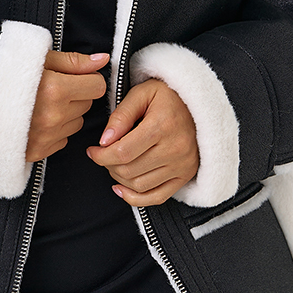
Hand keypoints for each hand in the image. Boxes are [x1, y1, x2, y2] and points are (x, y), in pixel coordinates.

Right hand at [25, 51, 108, 161]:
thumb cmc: (5, 75)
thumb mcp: (39, 59)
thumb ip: (74, 61)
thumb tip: (102, 60)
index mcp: (55, 90)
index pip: (97, 86)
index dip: (87, 78)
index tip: (75, 76)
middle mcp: (54, 116)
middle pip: (88, 104)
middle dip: (76, 94)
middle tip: (52, 88)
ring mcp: (46, 136)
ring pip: (77, 122)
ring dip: (66, 113)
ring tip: (42, 103)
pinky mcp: (39, 151)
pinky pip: (63, 139)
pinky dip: (55, 130)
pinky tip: (37, 119)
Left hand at [86, 78, 198, 205]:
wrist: (199, 105)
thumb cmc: (168, 96)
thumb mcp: (142, 94)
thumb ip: (121, 115)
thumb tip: (104, 141)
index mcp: (163, 125)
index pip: (123, 152)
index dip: (101, 155)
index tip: (92, 151)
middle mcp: (175, 148)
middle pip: (129, 170)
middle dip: (108, 165)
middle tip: (103, 154)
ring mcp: (182, 165)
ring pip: (139, 185)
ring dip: (119, 179)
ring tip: (114, 164)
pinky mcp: (185, 176)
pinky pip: (157, 197)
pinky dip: (135, 198)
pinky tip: (121, 188)